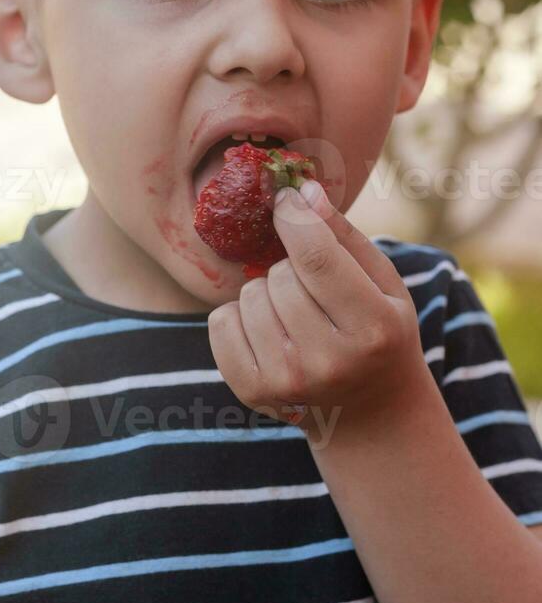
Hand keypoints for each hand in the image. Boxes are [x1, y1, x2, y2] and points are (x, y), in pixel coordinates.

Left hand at [207, 180, 427, 443]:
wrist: (369, 410)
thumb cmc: (377, 331)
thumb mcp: (382, 284)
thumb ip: (343, 235)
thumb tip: (302, 192)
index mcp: (373, 328)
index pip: (316, 257)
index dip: (293, 217)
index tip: (285, 200)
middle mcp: (329, 361)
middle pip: (279, 275)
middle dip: (289, 267)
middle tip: (311, 290)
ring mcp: (288, 381)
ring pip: (249, 295)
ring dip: (266, 292)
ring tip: (294, 315)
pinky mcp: (252, 391)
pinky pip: (220, 322)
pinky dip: (238, 316)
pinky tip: (268, 332)